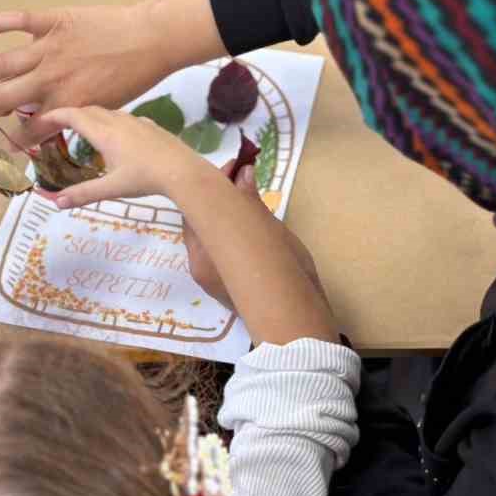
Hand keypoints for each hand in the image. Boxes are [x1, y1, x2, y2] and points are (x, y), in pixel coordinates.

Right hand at [0, 0, 227, 147]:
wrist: (150, 39)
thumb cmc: (134, 77)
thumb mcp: (106, 109)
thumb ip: (76, 117)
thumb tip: (54, 127)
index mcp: (65, 105)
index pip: (26, 130)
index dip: (16, 140)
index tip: (12, 140)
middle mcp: (49, 80)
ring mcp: (47, 49)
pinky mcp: (51, 21)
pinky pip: (13, 21)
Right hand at [33, 106, 212, 208]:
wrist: (183, 170)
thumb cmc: (145, 178)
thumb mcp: (112, 189)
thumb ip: (83, 194)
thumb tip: (55, 202)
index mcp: (104, 133)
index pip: (73, 115)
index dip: (55, 115)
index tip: (41, 118)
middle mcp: (118, 121)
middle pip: (88, 110)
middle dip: (70, 115)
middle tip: (58, 125)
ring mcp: (137, 121)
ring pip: (107, 112)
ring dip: (91, 117)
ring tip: (84, 130)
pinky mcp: (151, 125)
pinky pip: (125, 118)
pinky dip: (111, 121)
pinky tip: (117, 136)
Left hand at [185, 162, 321, 309]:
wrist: (298, 330)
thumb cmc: (288, 282)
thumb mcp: (272, 237)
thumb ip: (252, 205)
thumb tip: (243, 172)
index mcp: (205, 253)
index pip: (196, 205)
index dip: (215, 181)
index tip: (237, 165)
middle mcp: (198, 264)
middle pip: (198, 217)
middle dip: (217, 194)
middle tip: (242, 174)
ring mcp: (206, 275)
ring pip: (206, 231)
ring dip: (220, 210)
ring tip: (245, 191)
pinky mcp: (217, 282)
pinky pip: (214, 246)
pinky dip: (224, 227)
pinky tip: (245, 218)